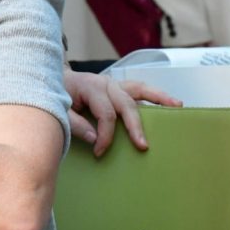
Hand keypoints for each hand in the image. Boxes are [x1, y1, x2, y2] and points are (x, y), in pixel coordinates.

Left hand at [63, 68, 181, 156]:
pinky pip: (139, 90)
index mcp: (90, 87)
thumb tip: (94, 138)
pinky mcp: (117, 86)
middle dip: (135, 126)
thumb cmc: (56, 94)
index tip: (99, 152)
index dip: (104, 136)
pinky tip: (169, 104)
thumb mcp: (58, 108)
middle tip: (142, 145)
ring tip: (177, 106)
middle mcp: (105, 83)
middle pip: (126, 104)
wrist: (52, 77)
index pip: (105, 114)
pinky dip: (154, 96)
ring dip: (159, 98)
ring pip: (140, 89)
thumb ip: (74, 124)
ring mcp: (113, 83)